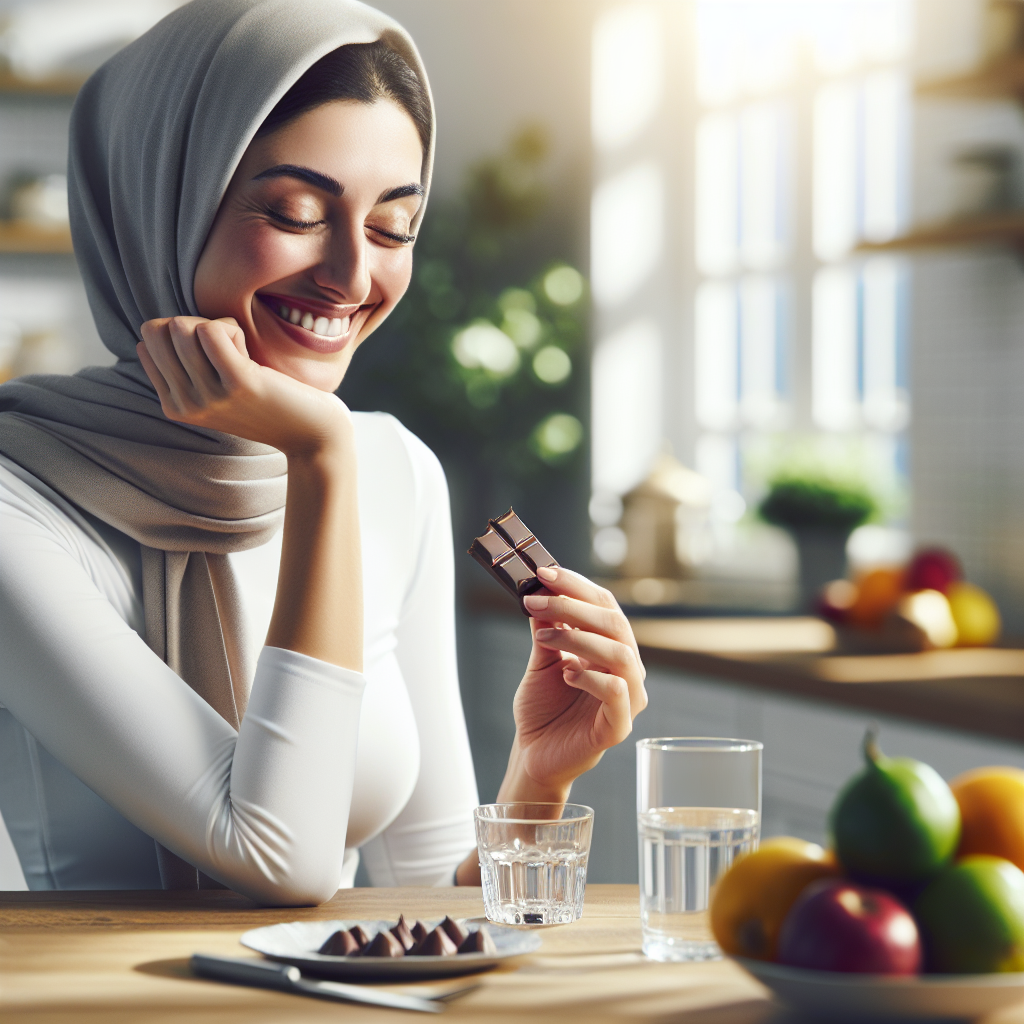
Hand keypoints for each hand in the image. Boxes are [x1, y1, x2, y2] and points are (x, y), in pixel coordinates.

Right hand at [137, 316, 351, 457]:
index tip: (216, 358)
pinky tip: (250, 353)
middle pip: (162, 330)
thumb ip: (186, 368)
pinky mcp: (237, 383)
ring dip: (219, 328)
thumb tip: (161, 327)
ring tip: (243, 354)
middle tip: (231, 352)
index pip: (149, 339)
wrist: (311, 434)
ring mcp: (208, 396)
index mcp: (174, 406)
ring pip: (183, 327)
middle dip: (197, 327)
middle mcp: (185, 405)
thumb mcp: (216, 390)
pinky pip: (212, 329)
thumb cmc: (268, 402)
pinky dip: (233, 328)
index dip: (185, 335)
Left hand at [505, 566, 646, 795]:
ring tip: (543, 637)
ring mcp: (627, 699)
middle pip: (614, 624)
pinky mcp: (618, 727)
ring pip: (620, 654)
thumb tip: (539, 588)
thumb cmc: (543, 709)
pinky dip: (591, 678)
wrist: (533, 754)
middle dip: (573, 605)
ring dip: (578, 638)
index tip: (544, 572)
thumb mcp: (541, 660)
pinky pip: (617, 694)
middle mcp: (626, 669)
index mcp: (610, 648)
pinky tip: (566, 674)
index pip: (604, 605)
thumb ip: (547, 628)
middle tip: (535, 600)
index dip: (576, 585)